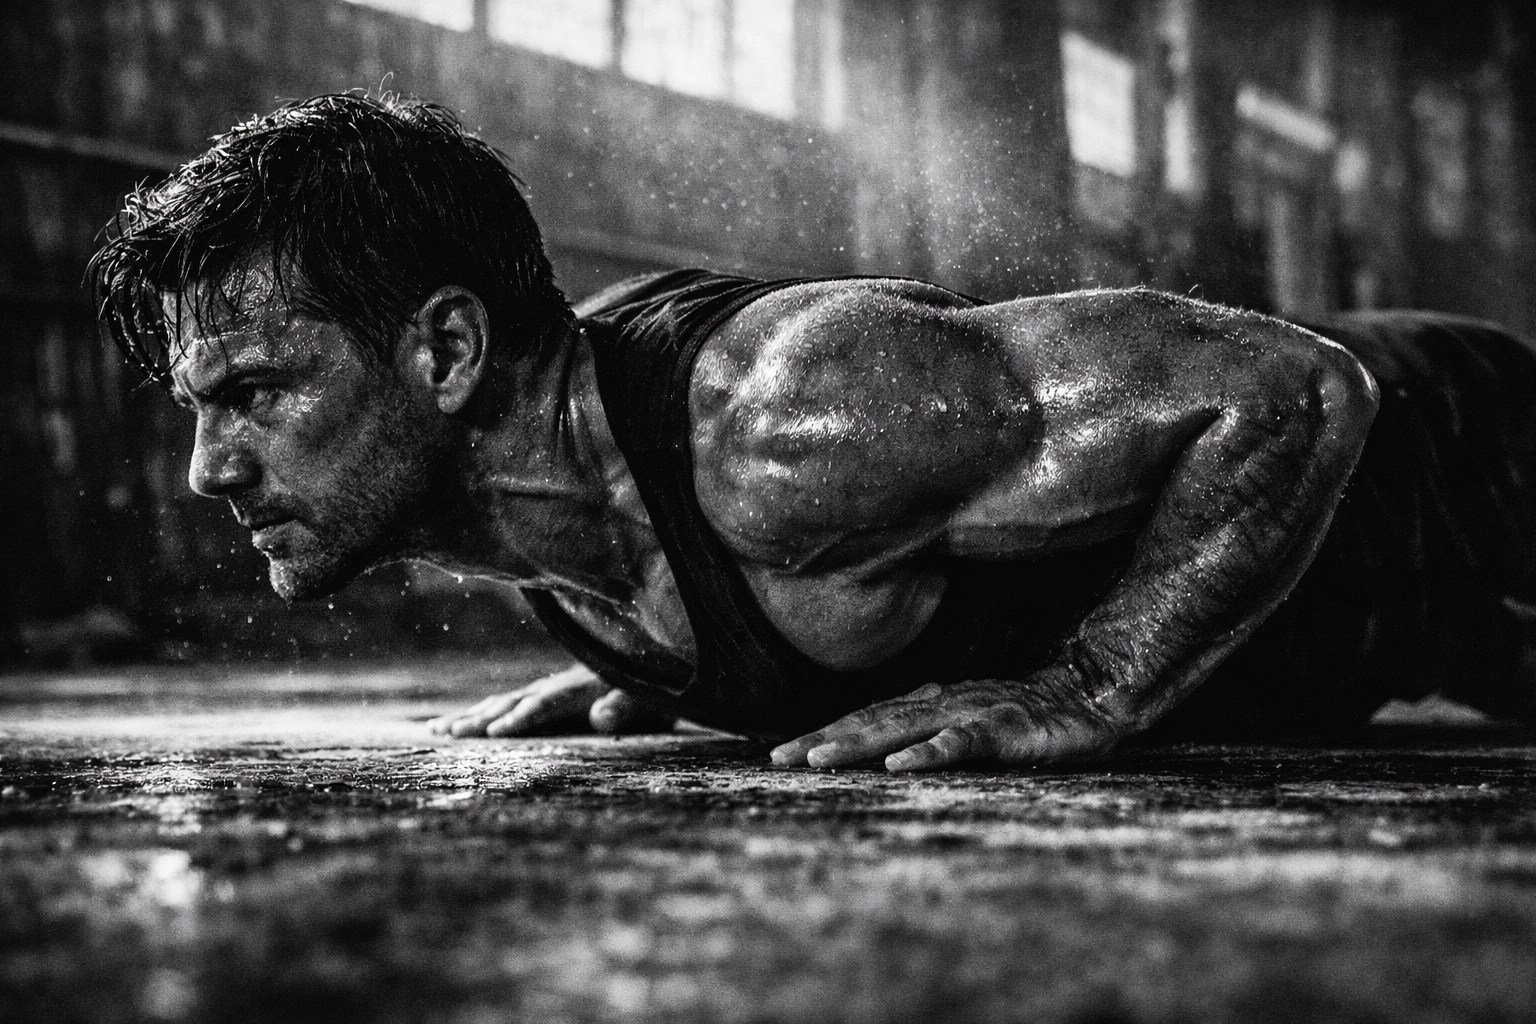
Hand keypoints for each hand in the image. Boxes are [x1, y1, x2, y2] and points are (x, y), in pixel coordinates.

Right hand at [428, 665, 674, 736]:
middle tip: (448, 734)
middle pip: (514, 701)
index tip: (495, 733)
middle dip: (481, 718)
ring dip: (472, 715)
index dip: (521, 718)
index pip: (546, 703)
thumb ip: (626, 705)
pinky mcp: (546, 693)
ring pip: (504, 701)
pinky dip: (481, 712)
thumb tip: (600, 717)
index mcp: (583, 686)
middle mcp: (559, 685)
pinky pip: (508, 702)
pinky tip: (458, 722)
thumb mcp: (649, 699)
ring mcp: (550, 687)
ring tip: (438, 730)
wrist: (657, 664)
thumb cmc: (655, 690)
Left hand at [768, 678, 1121, 771]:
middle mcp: (940, 703)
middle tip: (778, 759)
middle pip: (870, 721)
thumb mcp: (966, 725)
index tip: (779, 755)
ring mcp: (969, 713)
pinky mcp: (1003, 729)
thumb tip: (882, 748)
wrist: (1088, 696)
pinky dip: (928, 752)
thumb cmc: (1023, 716)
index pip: (864, 718)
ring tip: (818, 759)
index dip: (823, 734)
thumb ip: (927, 732)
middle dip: (822, 739)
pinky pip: (960, 741)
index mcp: (928, 704)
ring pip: (903, 728)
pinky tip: (901, 764)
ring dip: (858, 743)